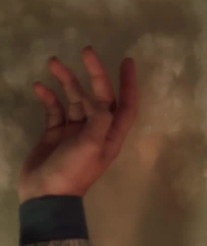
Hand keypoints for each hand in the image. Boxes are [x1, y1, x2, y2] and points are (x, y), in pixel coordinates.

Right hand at [18, 46, 137, 202]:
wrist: (45, 195)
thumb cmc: (71, 172)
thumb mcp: (91, 146)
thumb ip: (100, 121)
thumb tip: (102, 101)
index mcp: (109, 136)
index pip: (125, 106)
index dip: (129, 85)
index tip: (127, 61)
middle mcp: (95, 131)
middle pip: (99, 96)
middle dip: (94, 73)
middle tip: (85, 50)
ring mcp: (74, 131)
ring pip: (74, 98)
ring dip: (66, 80)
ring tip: (53, 63)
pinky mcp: (55, 133)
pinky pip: (54, 109)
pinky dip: (48, 96)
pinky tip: (39, 86)